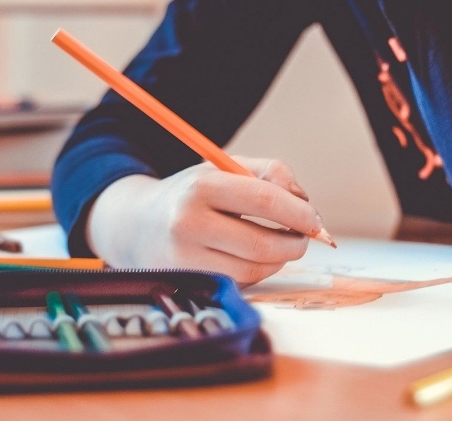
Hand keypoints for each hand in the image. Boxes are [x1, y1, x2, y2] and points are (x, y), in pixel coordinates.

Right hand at [85, 157, 322, 284]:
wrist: (136, 224)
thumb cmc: (192, 194)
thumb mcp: (225, 169)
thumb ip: (271, 173)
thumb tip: (305, 203)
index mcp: (201, 188)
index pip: (265, 201)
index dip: (300, 213)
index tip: (315, 220)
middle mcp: (188, 224)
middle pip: (263, 244)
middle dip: (295, 243)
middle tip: (303, 237)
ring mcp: (185, 259)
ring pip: (254, 270)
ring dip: (279, 260)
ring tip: (280, 245)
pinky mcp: (187, 283)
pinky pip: (239, 283)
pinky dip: (258, 272)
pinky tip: (254, 257)